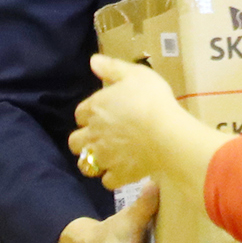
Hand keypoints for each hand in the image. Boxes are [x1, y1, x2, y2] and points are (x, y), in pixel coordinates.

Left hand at [70, 54, 181, 187]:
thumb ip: (112, 68)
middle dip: (83, 141)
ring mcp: (104, 157)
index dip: (89, 114)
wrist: (167, 134)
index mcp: (95, 108)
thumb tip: (92, 61)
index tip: (101, 114)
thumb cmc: (152, 100)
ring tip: (106, 158)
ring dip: (93, 161)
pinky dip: (113, 177)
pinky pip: (107, 181)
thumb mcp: (135, 74)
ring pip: (86, 165)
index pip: (79, 113)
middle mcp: (93, 134)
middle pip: (75, 142)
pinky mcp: (118, 175)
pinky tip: (122, 171)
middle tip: (99, 139)